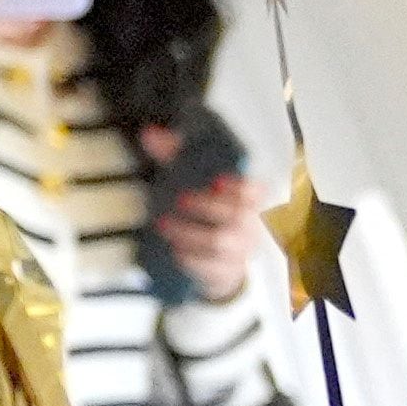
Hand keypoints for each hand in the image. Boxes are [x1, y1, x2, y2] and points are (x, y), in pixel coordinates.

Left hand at [138, 123, 260, 306]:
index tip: (218, 178)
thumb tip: (150, 134)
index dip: (242, 186)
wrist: (218, 261)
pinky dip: (192, 260)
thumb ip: (175, 156)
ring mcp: (240, 250)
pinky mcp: (226, 271)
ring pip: (222, 242)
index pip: (256, 191)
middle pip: (237, 215)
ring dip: (191, 233)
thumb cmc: (206, 213)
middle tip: (179, 199)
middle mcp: (250, 225)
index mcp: (248, 201)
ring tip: (163, 224)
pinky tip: (174, 251)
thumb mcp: (192, 182)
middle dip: (208, 206)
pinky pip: (213, 268)